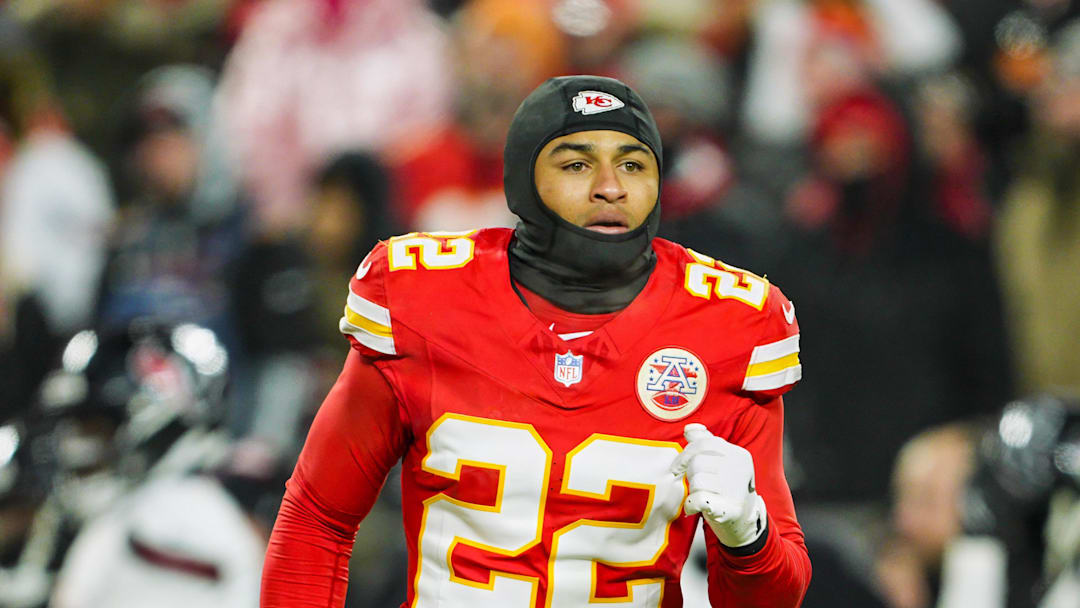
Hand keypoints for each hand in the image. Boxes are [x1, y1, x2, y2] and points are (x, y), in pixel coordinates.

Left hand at [670, 423, 766, 547]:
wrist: (744, 520)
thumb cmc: (727, 487)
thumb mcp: (720, 461)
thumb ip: (705, 443)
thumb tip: (689, 428)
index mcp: (738, 454)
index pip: (704, 444)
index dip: (685, 454)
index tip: (676, 466)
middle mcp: (740, 469)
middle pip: (698, 463)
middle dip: (690, 474)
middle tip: (697, 485)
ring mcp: (737, 490)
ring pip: (696, 481)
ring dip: (693, 491)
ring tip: (703, 495)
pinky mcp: (730, 509)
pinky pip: (698, 499)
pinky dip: (691, 504)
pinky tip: (695, 507)